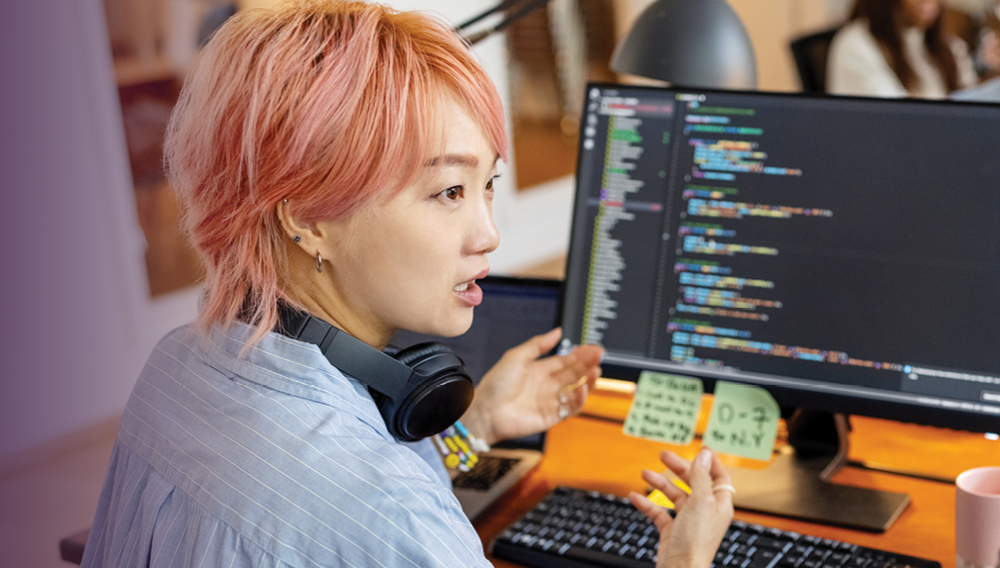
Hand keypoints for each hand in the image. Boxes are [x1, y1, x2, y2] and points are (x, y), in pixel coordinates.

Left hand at [460, 327, 602, 444]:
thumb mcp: (516, 356)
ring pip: (576, 391)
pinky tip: (582, 389)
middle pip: (574, 374)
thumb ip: (538, 345)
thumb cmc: (495, 385)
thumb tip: (557, 331)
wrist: (485, 411)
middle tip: (599, 356)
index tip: (592, 348)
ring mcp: (550, 401)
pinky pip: (570, 408)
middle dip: (587, 365)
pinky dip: (579, 400)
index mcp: (539, 370)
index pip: (565, 360)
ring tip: (595, 372)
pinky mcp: (551, 416)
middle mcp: (547, 385)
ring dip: (587, 382)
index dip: (580, 354)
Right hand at [628, 448, 733, 567]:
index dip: (710, 462)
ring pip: (673, 495)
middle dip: (678, 468)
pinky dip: (647, 504)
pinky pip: (659, 512)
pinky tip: (636, 497)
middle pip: (693, 482)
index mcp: (718, 504)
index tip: (700, 448)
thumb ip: (700, 477)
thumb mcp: (700, 501)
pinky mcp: (671, 531)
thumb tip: (704, 455)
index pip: (718, 477)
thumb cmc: (696, 540)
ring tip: (645, 474)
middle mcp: (704, 511)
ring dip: (660, 483)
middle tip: (663, 455)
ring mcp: (687, 521)